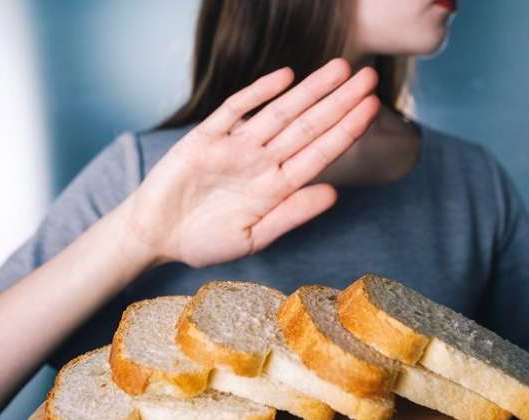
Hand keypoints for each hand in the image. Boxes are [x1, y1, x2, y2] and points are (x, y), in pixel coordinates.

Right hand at [121, 58, 379, 267]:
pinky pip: (235, 109)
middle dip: (339, 101)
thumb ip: (291, 215)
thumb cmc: (203, 242)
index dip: (347, 131)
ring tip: (340, 68)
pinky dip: (259, 92)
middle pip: (308, 126)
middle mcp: (262, 162)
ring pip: (279, 112)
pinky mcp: (206, 137)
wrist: (155, 235)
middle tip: (370, 77)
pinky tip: (285, 76)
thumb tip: (334, 194)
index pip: (320, 153)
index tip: (373, 110)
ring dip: (309, 91)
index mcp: (276, 187)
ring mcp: (235, 147)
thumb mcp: (252, 238)